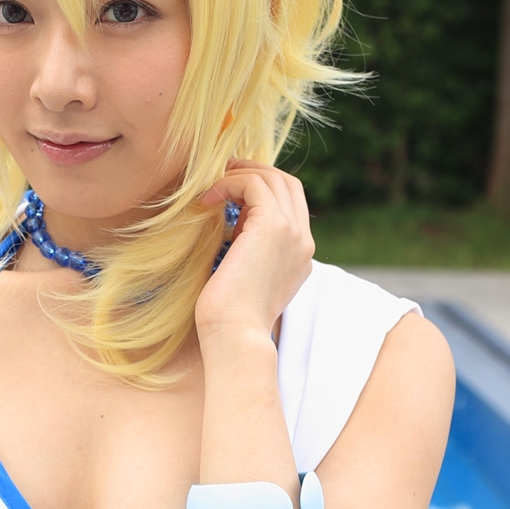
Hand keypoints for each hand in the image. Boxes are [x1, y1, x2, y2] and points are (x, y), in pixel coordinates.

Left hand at [194, 161, 313, 343]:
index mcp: (299, 254)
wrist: (234, 336)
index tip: (228, 195)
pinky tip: (206, 199)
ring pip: (273, 178)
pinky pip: (253, 183)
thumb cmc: (228, 316)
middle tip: (220, 177)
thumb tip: (231, 224)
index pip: (290, 204)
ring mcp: (293, 233)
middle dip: (253, 172)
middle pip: (287, 183)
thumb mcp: (244, 277)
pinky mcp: (274, 226)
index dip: (260, 191)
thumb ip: (248, 250)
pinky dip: (229, 182)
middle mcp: (303, 241)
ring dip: (239, 174)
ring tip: (210, 188)